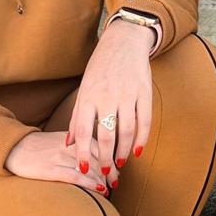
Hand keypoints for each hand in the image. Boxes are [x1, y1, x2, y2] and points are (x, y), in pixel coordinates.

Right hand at [5, 130, 114, 194]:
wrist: (15, 147)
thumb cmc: (40, 146)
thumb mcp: (62, 140)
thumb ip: (79, 146)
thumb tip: (98, 159)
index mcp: (75, 136)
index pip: (100, 147)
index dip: (111, 160)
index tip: (116, 172)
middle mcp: (70, 146)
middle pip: (98, 159)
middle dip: (110, 173)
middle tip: (115, 184)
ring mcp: (60, 158)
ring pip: (90, 169)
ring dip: (103, 180)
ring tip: (108, 190)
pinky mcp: (51, 170)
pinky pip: (76, 177)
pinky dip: (90, 184)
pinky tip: (99, 190)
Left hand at [68, 18, 154, 175]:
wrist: (124, 42)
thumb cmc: (100, 68)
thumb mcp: (84, 89)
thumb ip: (78, 117)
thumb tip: (70, 143)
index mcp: (88, 97)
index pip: (84, 131)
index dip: (84, 152)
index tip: (84, 168)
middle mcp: (107, 97)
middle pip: (106, 135)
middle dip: (106, 158)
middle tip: (106, 172)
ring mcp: (127, 95)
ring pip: (126, 131)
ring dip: (124, 151)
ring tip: (121, 163)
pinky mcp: (144, 93)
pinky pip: (144, 121)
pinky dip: (142, 138)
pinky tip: (138, 150)